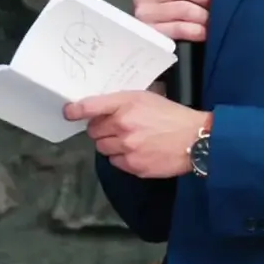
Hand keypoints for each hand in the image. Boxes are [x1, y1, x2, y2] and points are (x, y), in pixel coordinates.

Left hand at [65, 89, 209, 177]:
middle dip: (102, 130)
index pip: (91, 106)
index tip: (68, 112)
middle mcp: (123, 125)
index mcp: (126, 104)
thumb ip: (122, 102)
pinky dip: (122, 158)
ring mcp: (127, 148)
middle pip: (94, 132)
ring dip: (111, 145)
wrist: (195, 139)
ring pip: (102, 149)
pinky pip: (116, 163)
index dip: (76, 110)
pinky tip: (138, 152)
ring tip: (130, 141)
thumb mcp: (146, 97)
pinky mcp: (133, 166)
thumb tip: (100, 109)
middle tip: (117, 128)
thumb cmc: (171, 115)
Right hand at [133, 0, 220, 42]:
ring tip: (209, 19)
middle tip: (211, 2)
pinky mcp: (152, 34)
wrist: (155, 45)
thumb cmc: (172, 8)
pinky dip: (197, 30)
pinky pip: (181, 28)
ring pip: (184, 8)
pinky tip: (203, 32)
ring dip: (202, 15)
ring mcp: (145, 14)